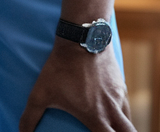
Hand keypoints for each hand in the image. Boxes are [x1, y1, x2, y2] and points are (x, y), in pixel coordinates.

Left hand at [19, 38, 134, 131]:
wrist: (82, 36)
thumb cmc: (60, 66)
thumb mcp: (40, 93)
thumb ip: (30, 117)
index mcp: (95, 116)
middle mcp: (112, 108)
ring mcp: (119, 94)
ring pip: (129, 119)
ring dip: (123, 127)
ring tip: (113, 129)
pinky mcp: (120, 83)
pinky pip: (125, 103)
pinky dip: (122, 112)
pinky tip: (112, 110)